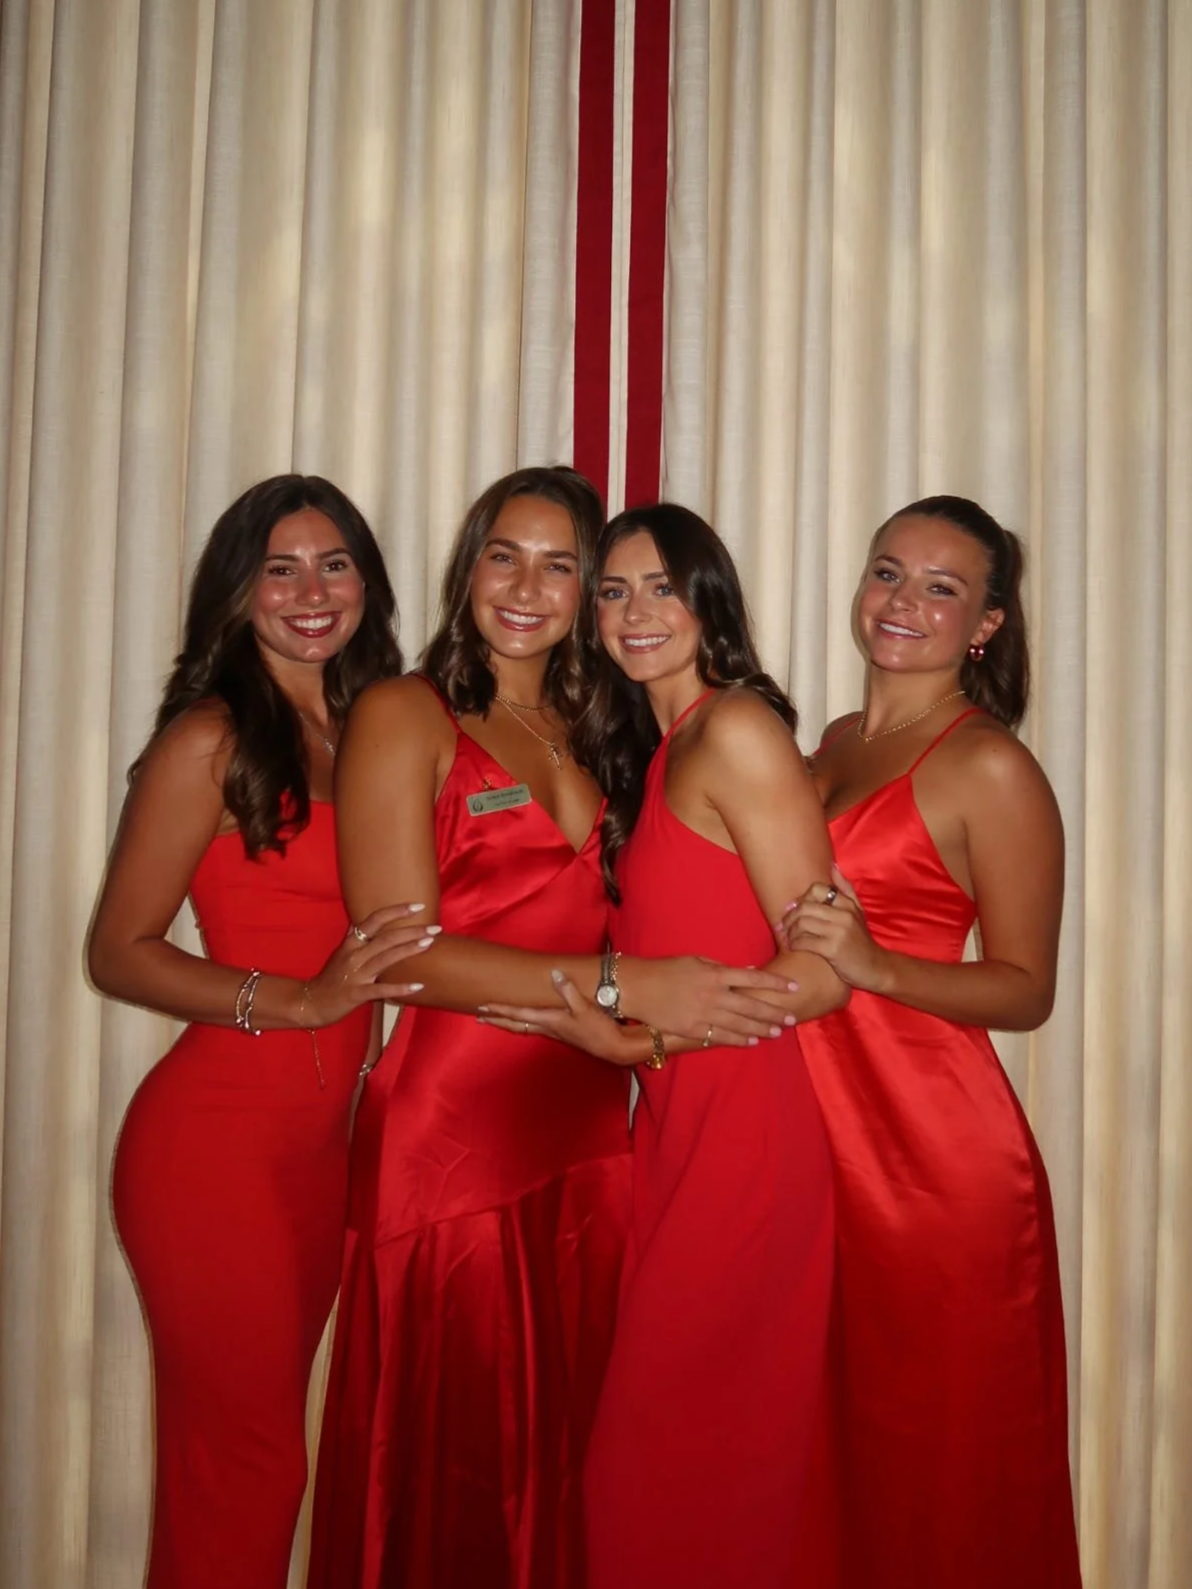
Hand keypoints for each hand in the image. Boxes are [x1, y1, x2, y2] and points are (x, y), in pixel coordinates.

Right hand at [299, 903, 436, 1026]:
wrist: (310, 1002)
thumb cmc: (330, 977)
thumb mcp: (341, 952)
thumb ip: (354, 937)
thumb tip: (364, 920)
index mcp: (351, 943)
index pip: (374, 919)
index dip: (396, 911)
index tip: (418, 905)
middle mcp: (354, 955)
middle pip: (386, 938)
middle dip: (412, 931)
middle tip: (435, 928)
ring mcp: (355, 974)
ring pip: (386, 958)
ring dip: (409, 950)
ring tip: (429, 944)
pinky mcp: (356, 994)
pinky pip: (381, 990)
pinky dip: (400, 988)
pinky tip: (418, 986)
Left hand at [478, 970, 646, 1065]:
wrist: (614, 1048)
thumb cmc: (599, 1029)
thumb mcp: (584, 1007)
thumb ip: (568, 991)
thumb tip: (554, 973)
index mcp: (550, 1021)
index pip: (519, 1014)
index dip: (501, 1010)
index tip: (483, 1007)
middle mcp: (549, 1028)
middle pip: (517, 1025)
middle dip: (498, 1020)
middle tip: (479, 1017)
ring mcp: (556, 1032)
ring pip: (525, 1028)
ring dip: (509, 1023)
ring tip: (496, 1019)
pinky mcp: (564, 1033)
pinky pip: (536, 1028)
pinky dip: (524, 1024)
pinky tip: (527, 1021)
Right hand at [620, 956, 797, 1044]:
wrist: (638, 987)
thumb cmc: (666, 969)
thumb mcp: (696, 961)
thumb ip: (722, 968)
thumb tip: (748, 972)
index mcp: (716, 974)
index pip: (754, 978)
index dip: (776, 983)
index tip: (793, 987)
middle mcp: (714, 994)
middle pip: (752, 1005)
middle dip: (774, 1013)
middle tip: (791, 1018)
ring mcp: (704, 1014)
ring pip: (740, 1024)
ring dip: (761, 1029)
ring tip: (777, 1032)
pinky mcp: (693, 1029)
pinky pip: (721, 1036)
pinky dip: (739, 1039)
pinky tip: (752, 1041)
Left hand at [776, 865, 888, 991]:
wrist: (875, 967)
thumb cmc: (861, 939)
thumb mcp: (858, 912)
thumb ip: (846, 889)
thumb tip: (832, 866)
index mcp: (848, 904)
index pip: (816, 889)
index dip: (801, 898)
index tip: (795, 909)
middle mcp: (844, 914)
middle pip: (805, 907)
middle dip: (789, 917)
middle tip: (783, 926)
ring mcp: (839, 932)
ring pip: (802, 923)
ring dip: (789, 932)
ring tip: (788, 937)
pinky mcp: (832, 949)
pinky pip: (804, 942)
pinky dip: (794, 944)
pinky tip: (794, 947)